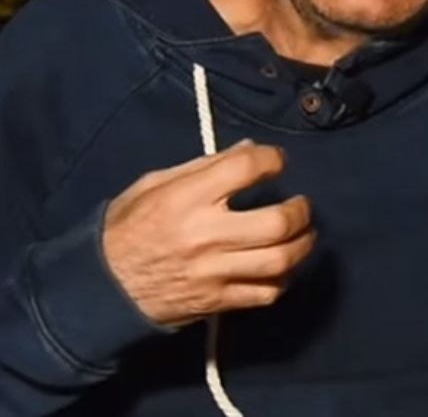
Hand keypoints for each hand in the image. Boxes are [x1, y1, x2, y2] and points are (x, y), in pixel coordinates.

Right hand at [101, 140, 314, 327]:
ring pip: (279, 260)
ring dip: (302, 244)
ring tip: (303, 233)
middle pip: (276, 223)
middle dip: (300, 210)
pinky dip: (282, 279)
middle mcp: (204, 236)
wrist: (99, 288)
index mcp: (185, 200)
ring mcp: (213, 273)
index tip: (276, 161)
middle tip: (300, 205)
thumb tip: (249, 149)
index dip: (271, 159)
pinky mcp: (216, 301)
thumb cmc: (126, 229)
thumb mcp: (153, 186)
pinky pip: (265, 293)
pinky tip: (280, 267)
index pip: (245, 169)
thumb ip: (204, 167)